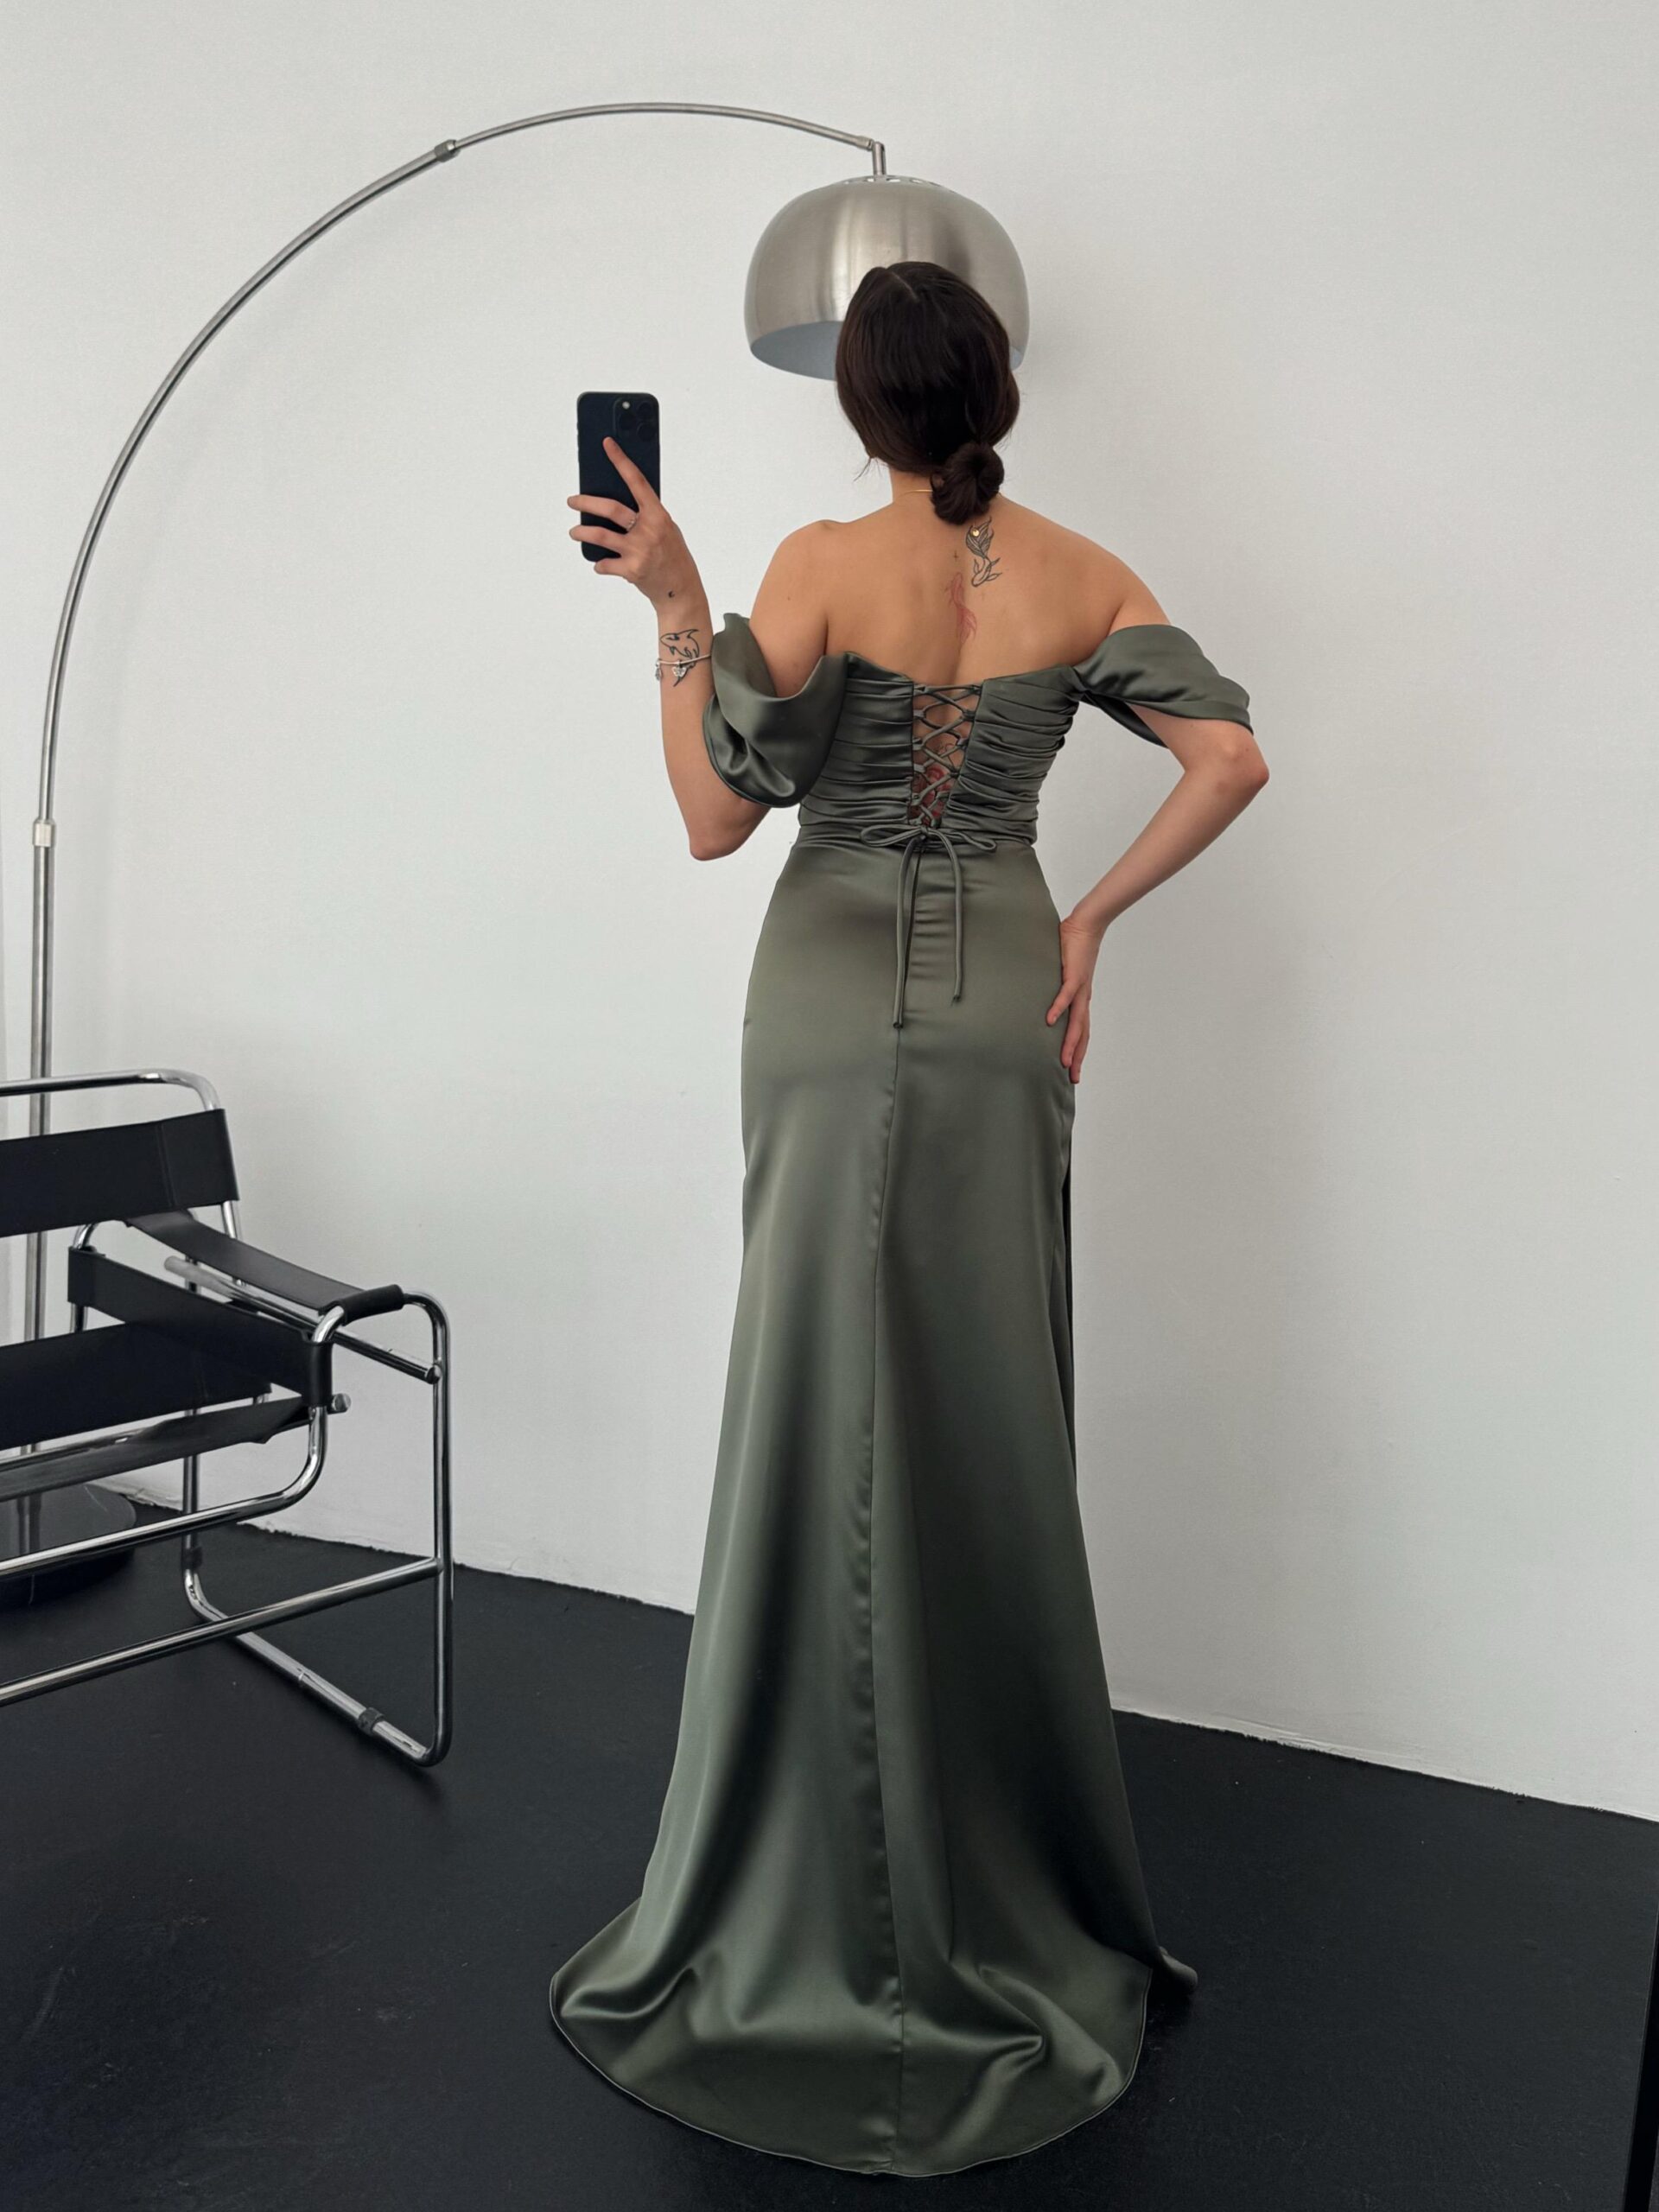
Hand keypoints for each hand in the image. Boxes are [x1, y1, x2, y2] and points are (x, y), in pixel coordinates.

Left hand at [568, 436, 698, 607]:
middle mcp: (649, 530)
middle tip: (572, 501)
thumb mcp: (665, 528)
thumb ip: (646, 514)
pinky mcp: (632, 571)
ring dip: (582, 532)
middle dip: (586, 503)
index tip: (607, 444)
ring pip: (600, 536)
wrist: (680, 590)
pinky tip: (599, 564)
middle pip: (610, 509)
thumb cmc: (672, 555)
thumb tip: (616, 500)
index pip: (637, 481)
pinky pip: (605, 564)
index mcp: (658, 514)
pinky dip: (600, 564)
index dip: (621, 460)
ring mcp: (640, 551)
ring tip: (574, 532)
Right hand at [1046, 913, 1104, 1083]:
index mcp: (1081, 1000)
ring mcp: (1080, 988)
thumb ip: (1054, 987)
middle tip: (1073, 1078)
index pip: (1082, 1032)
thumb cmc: (1072, 948)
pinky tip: (1049, 1021)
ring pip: (1077, 1022)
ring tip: (1064, 1061)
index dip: (1079, 1052)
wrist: (1086, 926)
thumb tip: (1040, 998)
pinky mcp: (1073, 975)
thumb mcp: (1061, 974)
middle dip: (1077, 1057)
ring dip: (1071, 1043)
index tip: (1073, 1071)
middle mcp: (1083, 999)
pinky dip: (1058, 1009)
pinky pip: (1065, 996)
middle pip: (1082, 1034)